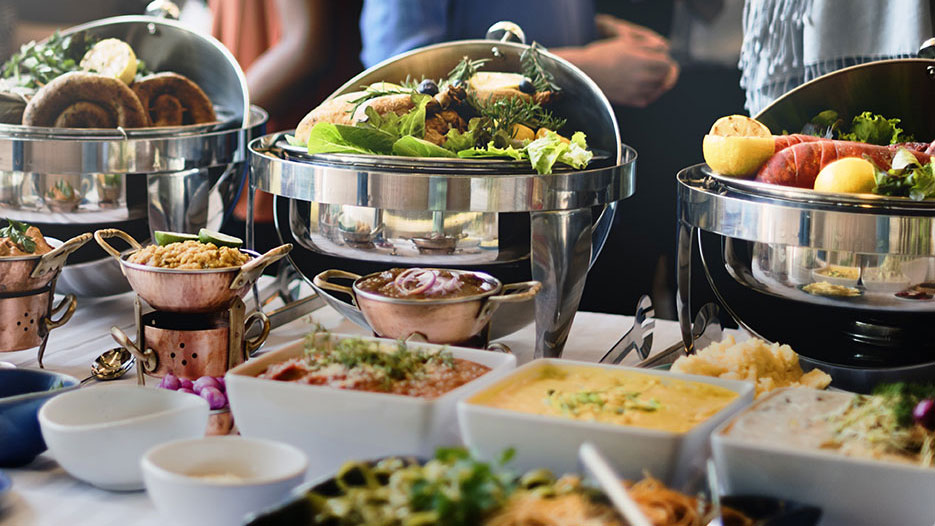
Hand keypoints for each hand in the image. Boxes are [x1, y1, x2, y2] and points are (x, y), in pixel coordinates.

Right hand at [555, 16, 678, 106]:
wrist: (583, 73)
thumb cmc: (603, 55)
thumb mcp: (627, 42)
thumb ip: (650, 46)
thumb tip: (666, 51)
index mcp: (643, 60)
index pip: (668, 63)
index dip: (664, 59)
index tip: (658, 58)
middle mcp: (642, 77)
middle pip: (665, 76)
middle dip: (661, 71)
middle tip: (651, 67)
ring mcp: (637, 91)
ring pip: (658, 88)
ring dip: (655, 82)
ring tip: (642, 75)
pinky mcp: (630, 101)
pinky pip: (648, 98)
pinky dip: (647, 93)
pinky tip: (638, 86)